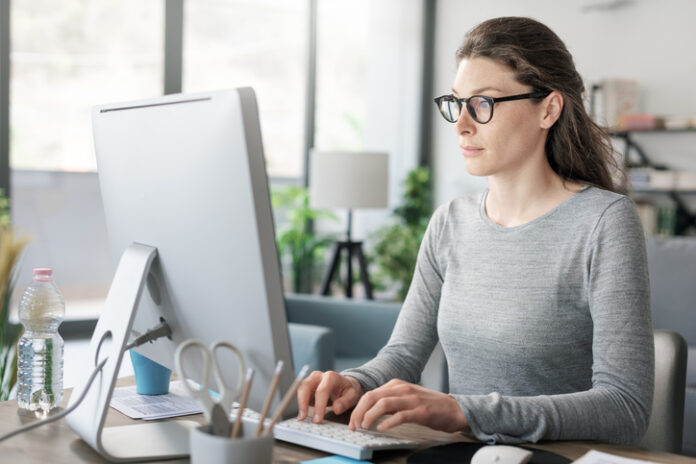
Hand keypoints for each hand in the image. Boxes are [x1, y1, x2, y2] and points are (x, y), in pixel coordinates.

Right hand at [296, 371, 364, 422]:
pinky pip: (300, 393)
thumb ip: (345, 402)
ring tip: (301, 417)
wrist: (344, 384)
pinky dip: (299, 404)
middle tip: (303, 417)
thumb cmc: (347, 390)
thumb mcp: (352, 396)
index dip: (319, 405)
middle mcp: (319, 376)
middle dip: (303, 402)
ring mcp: (311, 380)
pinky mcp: (307, 386)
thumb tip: (336, 409)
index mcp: (331, 377)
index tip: (317, 419)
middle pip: (306, 385)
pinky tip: (302, 414)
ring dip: (299, 403)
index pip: (322, 390)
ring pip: (300, 388)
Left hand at [348, 379, 468, 432]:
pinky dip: (388, 422)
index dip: (358, 408)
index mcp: (397, 385)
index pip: (370, 394)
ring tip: (364, 427)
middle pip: (372, 397)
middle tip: (354, 425)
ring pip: (383, 404)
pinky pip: (400, 415)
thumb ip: (389, 400)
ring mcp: (412, 399)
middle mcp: (402, 389)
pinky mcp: (421, 411)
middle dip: (359, 412)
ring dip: (370, 416)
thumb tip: (369, 411)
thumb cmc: (429, 405)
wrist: (454, 408)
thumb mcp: (406, 397)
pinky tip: (381, 428)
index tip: (353, 421)